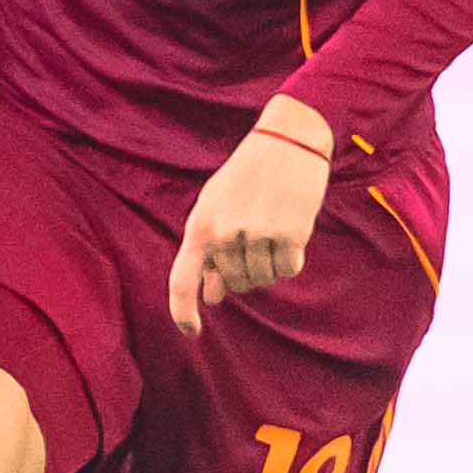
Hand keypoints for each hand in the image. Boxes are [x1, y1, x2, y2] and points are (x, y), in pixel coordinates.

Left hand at [168, 99, 333, 338]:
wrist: (287, 140)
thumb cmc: (247, 177)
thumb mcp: (218, 208)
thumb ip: (210, 252)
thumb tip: (213, 298)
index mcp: (199, 225)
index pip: (181, 280)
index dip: (182, 312)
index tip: (192, 332)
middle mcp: (225, 233)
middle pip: (235, 284)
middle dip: (245, 272)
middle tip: (254, 237)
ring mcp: (257, 234)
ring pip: (263, 279)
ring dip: (270, 264)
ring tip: (271, 228)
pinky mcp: (290, 233)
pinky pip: (288, 269)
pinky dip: (291, 258)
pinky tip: (290, 230)